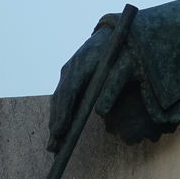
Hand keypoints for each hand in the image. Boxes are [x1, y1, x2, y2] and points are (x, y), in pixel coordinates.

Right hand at [46, 26, 113, 152]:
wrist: (116, 30)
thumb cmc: (122, 48)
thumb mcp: (126, 64)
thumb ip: (114, 85)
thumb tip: (100, 111)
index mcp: (83, 62)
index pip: (69, 91)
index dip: (63, 113)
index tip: (60, 132)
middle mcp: (71, 67)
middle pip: (60, 98)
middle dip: (56, 123)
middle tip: (54, 147)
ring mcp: (68, 71)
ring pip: (58, 100)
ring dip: (55, 122)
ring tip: (54, 147)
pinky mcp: (70, 76)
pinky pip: (62, 98)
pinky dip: (59, 115)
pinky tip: (59, 132)